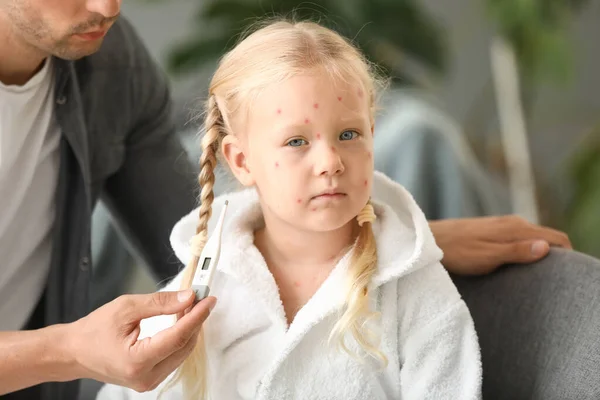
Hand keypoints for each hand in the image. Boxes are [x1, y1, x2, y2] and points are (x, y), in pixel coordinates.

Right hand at [68, 290, 215, 391]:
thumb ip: (160, 303)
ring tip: (190, 307)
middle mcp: (145, 377)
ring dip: (189, 329)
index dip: (197, 316)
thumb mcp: (126, 308)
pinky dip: (180, 338)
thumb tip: (188, 298)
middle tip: (200, 298)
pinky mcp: (150, 379)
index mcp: (136, 361)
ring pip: (182, 353)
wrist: (74, 352)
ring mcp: (148, 382)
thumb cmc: (93, 330)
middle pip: (184, 346)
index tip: (209, 300)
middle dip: (195, 321)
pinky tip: (180, 322)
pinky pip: (174, 357)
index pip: (178, 337)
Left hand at [429, 215, 571, 275]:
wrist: (428, 240)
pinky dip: (525, 250)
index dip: (567, 256)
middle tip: (553, 279)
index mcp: (516, 228)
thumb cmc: (456, 252)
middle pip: (547, 237)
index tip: (567, 276)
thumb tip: (546, 248)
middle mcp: (513, 222)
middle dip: (556, 256)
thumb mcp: (487, 257)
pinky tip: (517, 264)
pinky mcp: (491, 230)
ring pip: (532, 238)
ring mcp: (502, 224)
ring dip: (539, 253)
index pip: (556, 238)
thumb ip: (516, 251)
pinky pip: (518, 239)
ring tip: (538, 274)